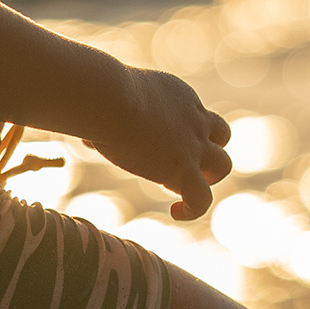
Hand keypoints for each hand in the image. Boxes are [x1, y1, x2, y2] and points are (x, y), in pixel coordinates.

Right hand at [83, 70, 232, 221]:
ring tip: (181, 189)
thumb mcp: (108, 105)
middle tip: (176, 165)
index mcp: (180, 96)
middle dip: (204, 152)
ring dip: (206, 178)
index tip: (156, 145)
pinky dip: (193, 209)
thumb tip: (87, 140)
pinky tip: (175, 212)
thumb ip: (108, 122)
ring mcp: (194, 145)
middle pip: (221, 136)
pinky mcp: (185, 169)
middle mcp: (194, 119)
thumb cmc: (100, 97)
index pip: (196, 115)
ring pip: (222, 165)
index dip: (182, 133)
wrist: (111, 100)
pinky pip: (202, 198)